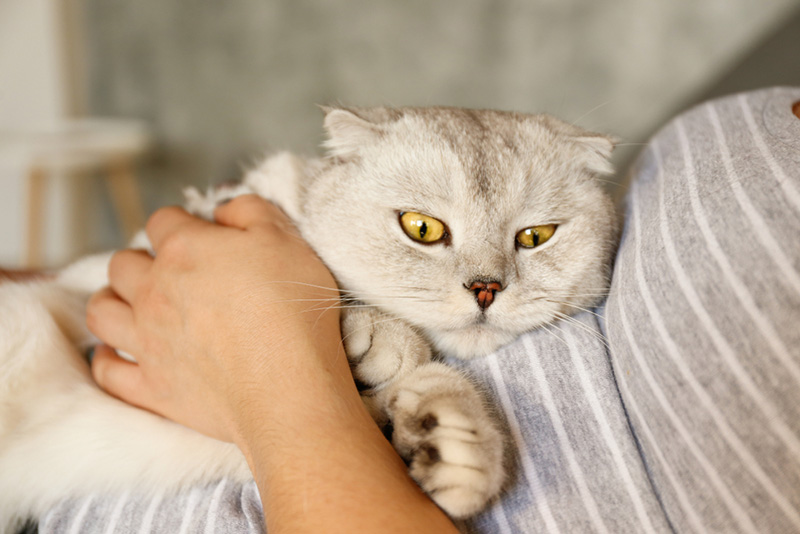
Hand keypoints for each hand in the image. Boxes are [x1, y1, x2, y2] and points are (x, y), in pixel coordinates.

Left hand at [86, 195, 341, 441]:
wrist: (287, 387)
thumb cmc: (293, 311)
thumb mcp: (286, 240)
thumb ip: (250, 211)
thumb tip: (223, 211)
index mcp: (184, 249)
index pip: (162, 220)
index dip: (181, 224)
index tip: (200, 236)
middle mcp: (154, 291)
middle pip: (122, 264)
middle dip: (140, 261)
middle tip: (167, 273)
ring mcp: (146, 341)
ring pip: (101, 311)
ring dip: (113, 302)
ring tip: (134, 306)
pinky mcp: (150, 387)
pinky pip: (107, 371)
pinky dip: (108, 359)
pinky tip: (121, 354)